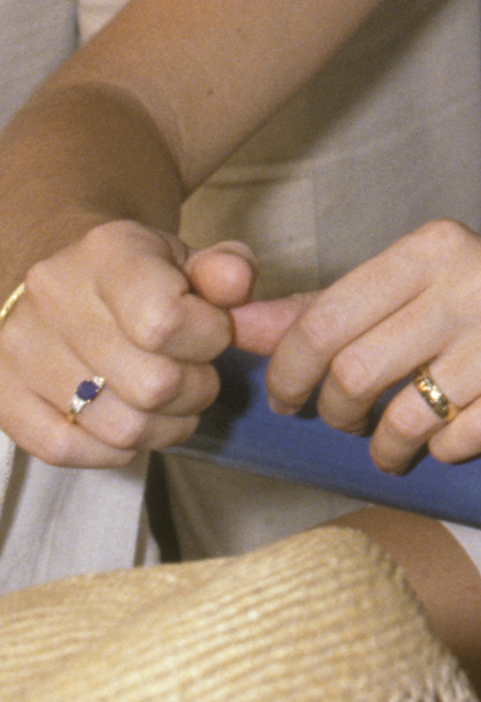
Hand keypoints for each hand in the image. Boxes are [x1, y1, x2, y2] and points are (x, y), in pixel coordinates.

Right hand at [0, 225, 251, 466]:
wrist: (63, 278)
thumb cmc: (140, 274)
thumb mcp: (188, 257)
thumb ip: (226, 268)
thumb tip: (236, 283)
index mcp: (107, 252)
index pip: (167, 321)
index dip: (209, 340)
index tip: (213, 335)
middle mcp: (52, 297)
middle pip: (151, 384)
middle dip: (195, 389)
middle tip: (198, 376)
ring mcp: (17, 349)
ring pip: (116, 426)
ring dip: (163, 428)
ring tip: (172, 405)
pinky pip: (64, 449)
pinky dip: (112, 450)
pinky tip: (133, 427)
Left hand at [243, 220, 480, 473]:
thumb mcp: (405, 292)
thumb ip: (321, 310)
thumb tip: (234, 328)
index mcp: (434, 245)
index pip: (324, 321)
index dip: (290, 375)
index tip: (292, 400)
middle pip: (358, 374)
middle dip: (338, 415)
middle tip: (348, 423)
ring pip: (411, 416)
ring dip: (390, 448)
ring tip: (395, 446)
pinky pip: (469, 437)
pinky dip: (447, 452)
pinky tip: (451, 439)